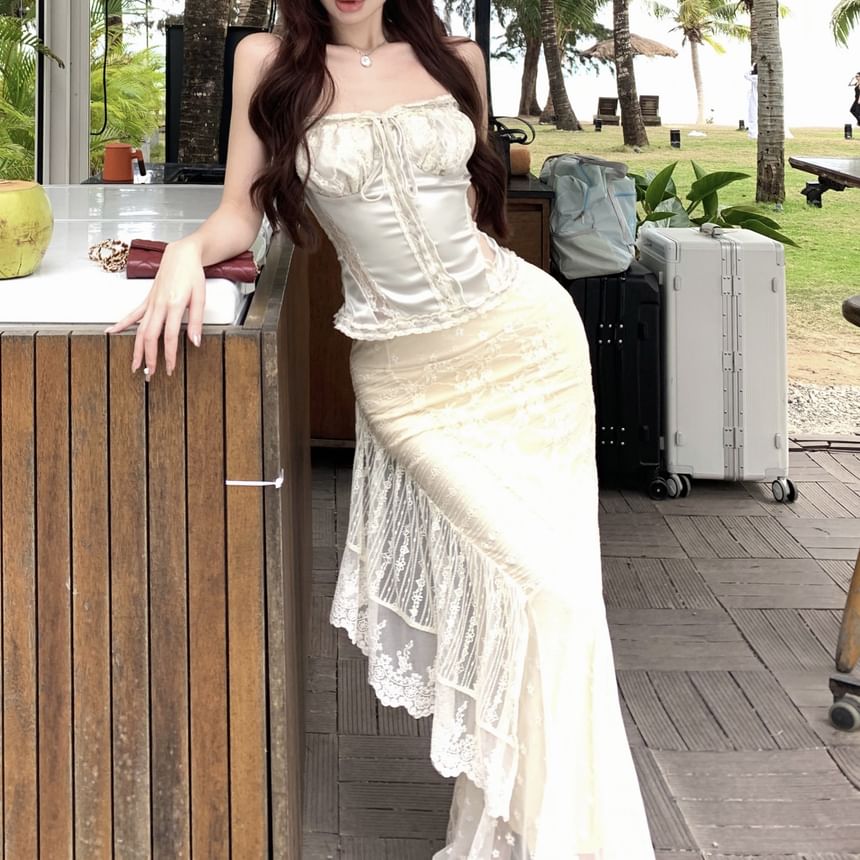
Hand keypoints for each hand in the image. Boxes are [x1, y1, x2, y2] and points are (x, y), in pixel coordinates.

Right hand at [106, 241, 205, 378]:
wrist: (181, 255)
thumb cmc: (192, 274)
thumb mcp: (200, 297)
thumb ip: (196, 321)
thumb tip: (195, 342)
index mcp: (173, 305)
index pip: (170, 336)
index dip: (169, 354)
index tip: (170, 368)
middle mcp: (158, 305)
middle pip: (150, 336)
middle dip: (149, 357)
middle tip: (150, 374)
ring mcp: (150, 302)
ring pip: (139, 329)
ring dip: (136, 348)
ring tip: (134, 364)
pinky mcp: (147, 299)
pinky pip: (133, 314)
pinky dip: (121, 324)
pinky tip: (111, 332)